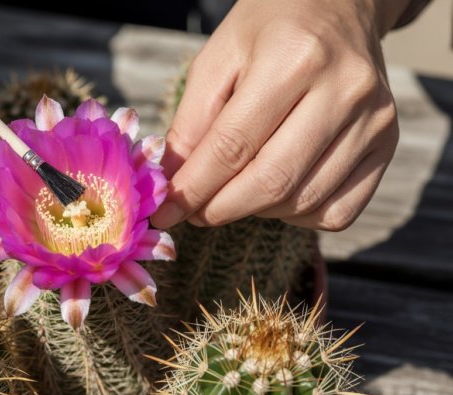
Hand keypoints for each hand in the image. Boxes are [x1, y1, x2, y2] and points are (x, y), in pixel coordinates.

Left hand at [152, 0, 409, 230]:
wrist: (338, 6)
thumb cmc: (269, 31)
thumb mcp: (217, 59)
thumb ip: (191, 122)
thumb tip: (173, 184)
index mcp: (294, 58)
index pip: (233, 145)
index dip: (193, 188)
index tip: (165, 212)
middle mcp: (343, 90)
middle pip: (272, 181)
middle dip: (220, 208)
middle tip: (194, 212)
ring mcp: (374, 120)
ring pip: (303, 201)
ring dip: (256, 211)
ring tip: (234, 190)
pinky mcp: (388, 144)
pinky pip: (337, 210)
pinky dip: (297, 214)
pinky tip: (277, 191)